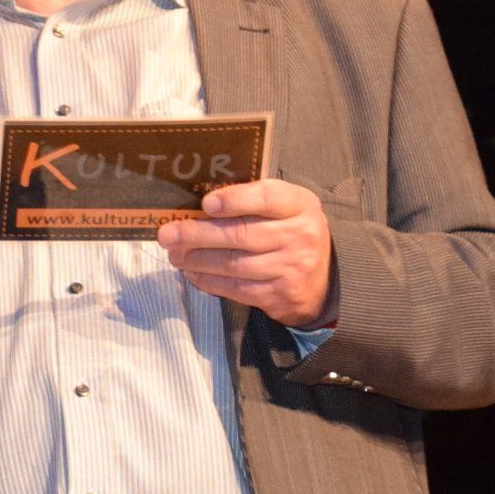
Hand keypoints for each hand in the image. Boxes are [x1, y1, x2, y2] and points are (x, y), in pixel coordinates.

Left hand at [157, 177, 336, 327]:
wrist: (325, 279)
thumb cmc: (293, 232)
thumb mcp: (287, 207)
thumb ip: (255, 200)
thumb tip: (203, 204)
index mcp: (300, 205)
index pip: (267, 198)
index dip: (235, 200)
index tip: (207, 204)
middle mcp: (299, 235)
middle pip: (242, 234)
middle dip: (198, 234)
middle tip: (168, 234)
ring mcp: (290, 268)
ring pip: (234, 264)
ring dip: (197, 260)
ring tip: (174, 254)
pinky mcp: (278, 295)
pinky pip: (236, 288)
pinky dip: (208, 281)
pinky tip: (192, 273)